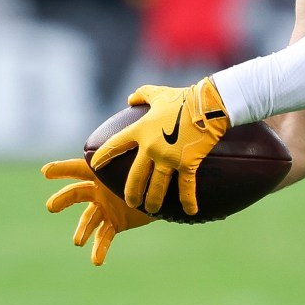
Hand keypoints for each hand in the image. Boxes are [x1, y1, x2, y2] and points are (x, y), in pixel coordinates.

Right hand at [42, 158, 155, 265]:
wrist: (163, 192)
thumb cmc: (151, 172)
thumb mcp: (139, 166)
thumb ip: (130, 159)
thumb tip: (130, 145)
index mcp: (102, 173)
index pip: (78, 169)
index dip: (62, 169)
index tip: (46, 172)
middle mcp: (99, 190)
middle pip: (76, 194)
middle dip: (63, 200)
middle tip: (51, 206)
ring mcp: (105, 207)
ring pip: (89, 220)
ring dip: (83, 231)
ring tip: (78, 241)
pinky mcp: (115, 223)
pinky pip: (104, 237)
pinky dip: (100, 250)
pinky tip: (96, 261)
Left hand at [90, 77, 230, 215]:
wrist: (208, 105)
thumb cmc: (184, 97)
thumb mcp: (158, 93)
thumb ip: (141, 95)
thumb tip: (130, 98)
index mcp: (140, 130)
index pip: (115, 146)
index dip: (104, 156)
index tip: (95, 166)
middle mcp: (150, 147)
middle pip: (135, 176)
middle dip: (131, 192)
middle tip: (130, 202)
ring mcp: (168, 158)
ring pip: (157, 186)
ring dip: (153, 201)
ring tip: (151, 210)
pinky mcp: (187, 163)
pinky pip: (186, 186)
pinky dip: (188, 200)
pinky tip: (190, 211)